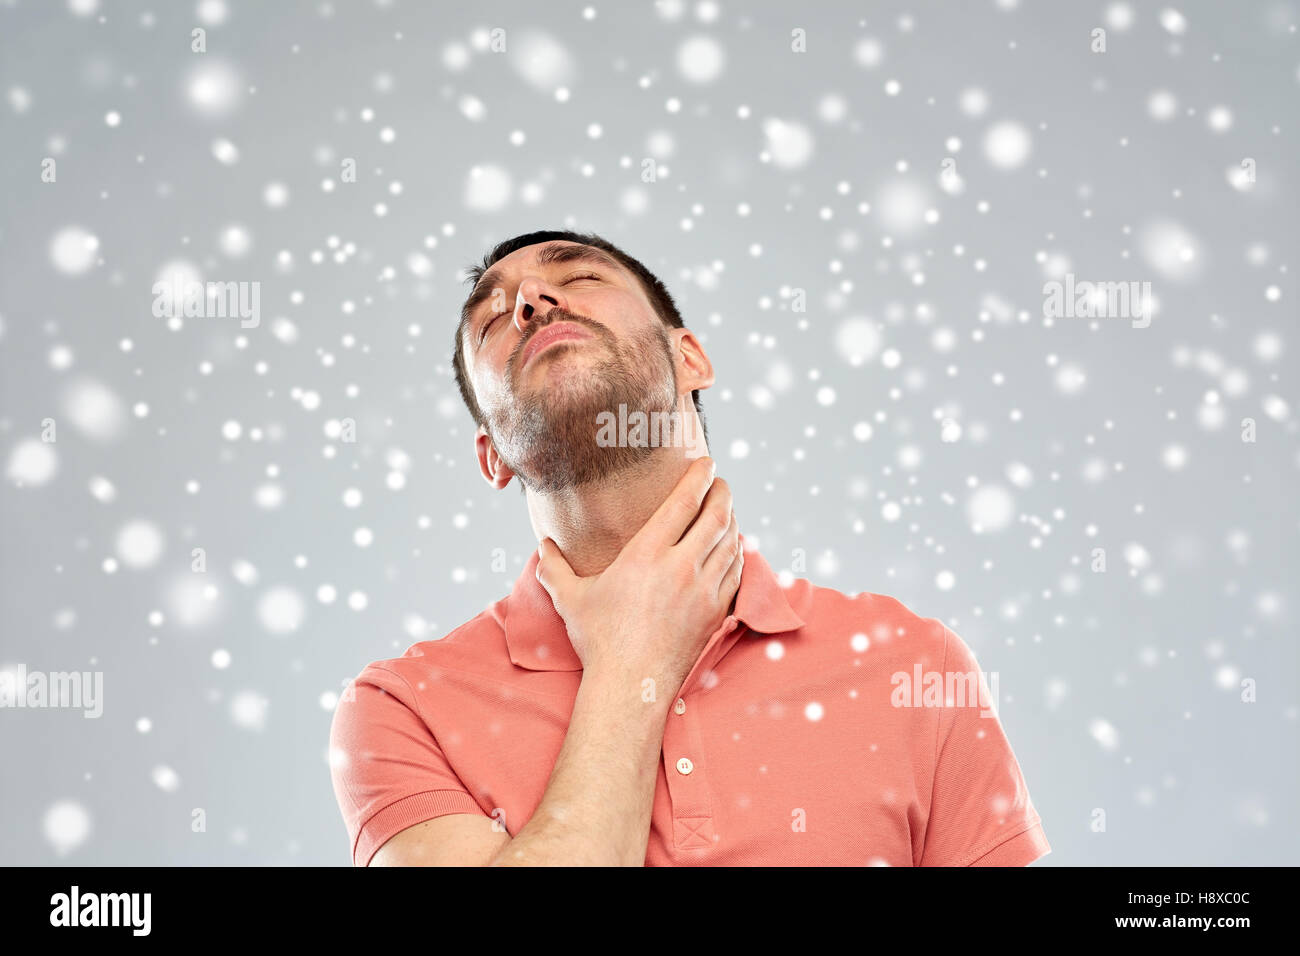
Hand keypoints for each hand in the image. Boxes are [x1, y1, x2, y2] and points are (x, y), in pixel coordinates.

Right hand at [534, 456, 742, 693]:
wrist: (631, 685)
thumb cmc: (599, 640)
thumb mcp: (570, 598)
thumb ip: (554, 568)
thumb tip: (542, 547)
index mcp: (647, 554)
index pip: (684, 503)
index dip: (699, 477)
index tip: (707, 463)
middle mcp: (681, 567)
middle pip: (717, 517)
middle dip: (723, 493)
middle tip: (721, 483)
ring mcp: (703, 591)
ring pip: (731, 543)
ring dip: (732, 521)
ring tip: (726, 511)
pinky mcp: (715, 612)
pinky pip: (736, 572)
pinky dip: (737, 553)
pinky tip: (733, 549)